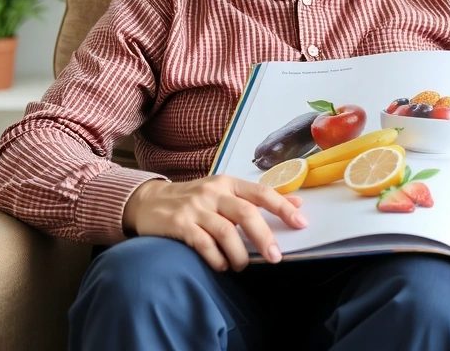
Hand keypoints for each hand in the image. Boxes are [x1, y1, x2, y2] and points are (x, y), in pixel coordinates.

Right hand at [122, 175, 307, 271]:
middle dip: (264, 238)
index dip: (283, 208)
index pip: (262, 193)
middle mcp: (213, 193)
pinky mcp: (179, 224)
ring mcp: (195, 208)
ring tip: (241, 266)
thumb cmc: (195, 199)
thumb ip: (257, 198)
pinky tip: (221, 266)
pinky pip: (204, 245)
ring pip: (226, 232)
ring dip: (238, 255)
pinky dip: (217, 259)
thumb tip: (297, 203)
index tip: (301, 223)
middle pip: (246, 214)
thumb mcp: (225, 192)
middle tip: (275, 257)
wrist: (148, 201)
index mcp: (228, 183)